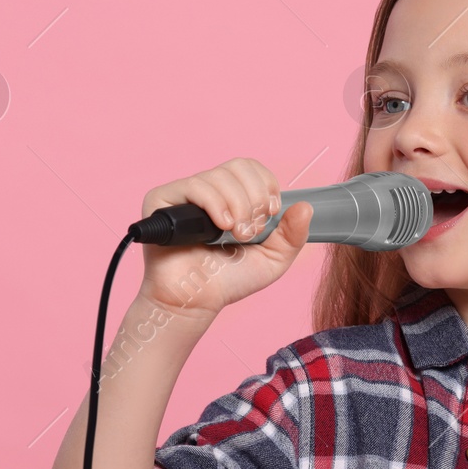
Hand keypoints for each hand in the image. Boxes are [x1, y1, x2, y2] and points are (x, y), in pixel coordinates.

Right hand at [136, 157, 314, 321]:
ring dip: (237, 206)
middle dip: (254, 198)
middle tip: (251, 231)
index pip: (250, 168)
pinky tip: (220, 227)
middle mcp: (207, 190)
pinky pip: (194, 185)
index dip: (265, 184)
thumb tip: (306, 206)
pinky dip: (214, 204)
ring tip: (235, 234)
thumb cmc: (228, 281)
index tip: (270, 213)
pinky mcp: (161, 200)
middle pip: (237, 166)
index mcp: (230, 196)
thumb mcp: (272, 258)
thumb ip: (292, 234)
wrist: (197, 301)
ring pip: (218, 176)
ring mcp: (183, 194)